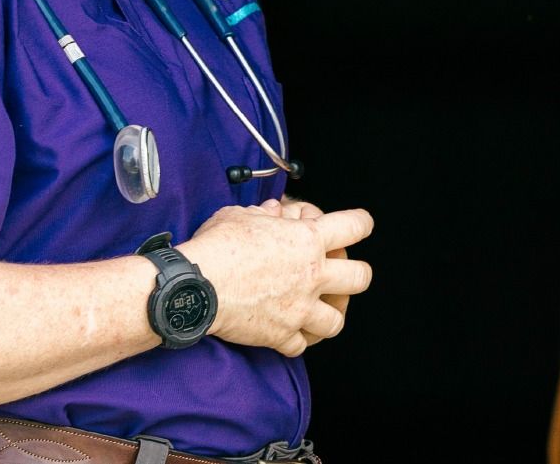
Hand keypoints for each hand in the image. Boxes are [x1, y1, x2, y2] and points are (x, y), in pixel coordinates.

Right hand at [181, 199, 372, 357]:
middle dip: (357, 273)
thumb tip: (272, 213)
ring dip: (330, 314)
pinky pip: (300, 345)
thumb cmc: (219, 246)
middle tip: (344, 271)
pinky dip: (297, 339)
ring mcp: (299, 309)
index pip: (353, 227)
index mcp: (307, 240)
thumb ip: (265, 215)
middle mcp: (312, 275)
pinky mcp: (281, 335)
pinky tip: (289, 330)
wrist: (198, 285)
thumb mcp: (243, 215)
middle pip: (360, 277)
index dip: (361, 223)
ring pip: (337, 320)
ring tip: (319, 308)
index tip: (360, 225)